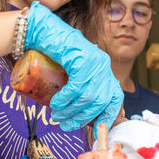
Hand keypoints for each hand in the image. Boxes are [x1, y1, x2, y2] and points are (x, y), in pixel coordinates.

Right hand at [24, 1, 122, 132]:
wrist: (42, 30)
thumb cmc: (54, 53)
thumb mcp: (72, 71)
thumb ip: (80, 86)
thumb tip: (78, 114)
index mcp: (103, 68)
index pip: (115, 96)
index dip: (109, 114)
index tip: (98, 128)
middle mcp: (102, 64)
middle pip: (101, 101)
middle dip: (83, 117)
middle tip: (66, 125)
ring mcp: (94, 61)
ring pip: (88, 97)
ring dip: (71, 111)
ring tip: (58, 116)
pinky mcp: (82, 59)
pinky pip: (77, 87)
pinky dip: (66, 99)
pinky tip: (56, 103)